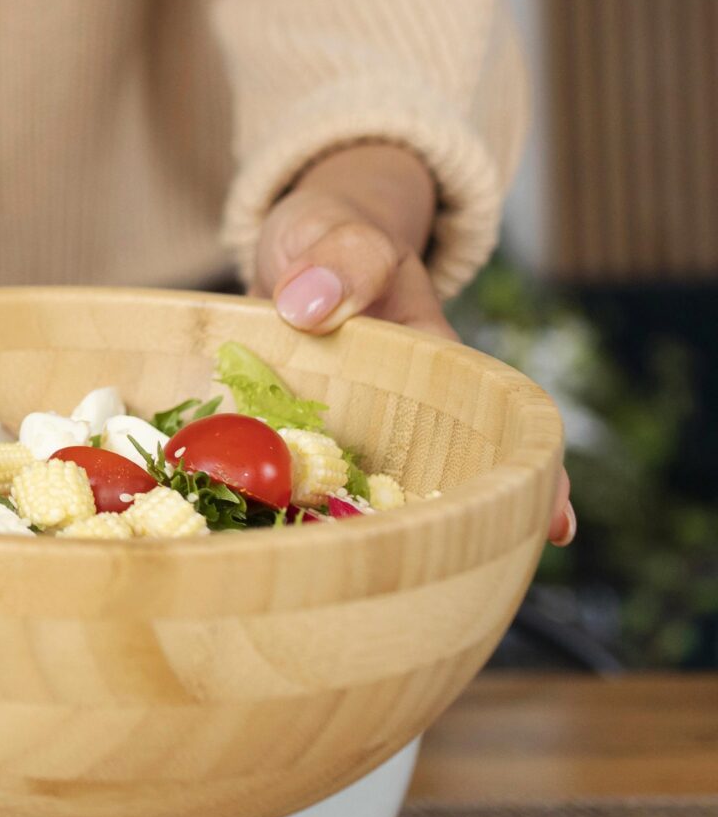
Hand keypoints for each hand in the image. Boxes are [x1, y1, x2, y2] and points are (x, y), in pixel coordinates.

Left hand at [253, 141, 573, 545]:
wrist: (287, 246)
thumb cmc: (329, 237)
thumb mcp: (338, 229)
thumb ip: (340, 256)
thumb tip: (313, 305)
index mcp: (434, 365)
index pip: (496, 422)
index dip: (530, 473)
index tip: (554, 522)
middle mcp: (394, 414)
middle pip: (435, 481)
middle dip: (450, 534)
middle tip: (442, 584)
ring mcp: (336, 433)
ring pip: (358, 499)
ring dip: (358, 540)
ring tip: (342, 588)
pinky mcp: (280, 442)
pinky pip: (284, 484)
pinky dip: (277, 511)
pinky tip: (261, 548)